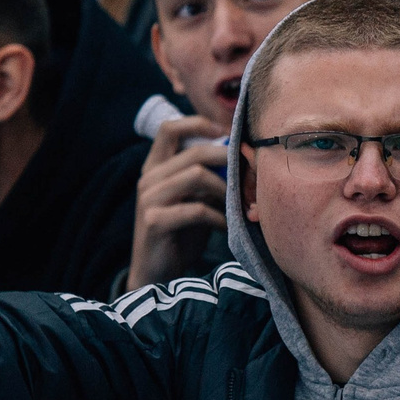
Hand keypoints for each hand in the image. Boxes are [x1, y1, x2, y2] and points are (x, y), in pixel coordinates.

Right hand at [127, 114, 228, 289]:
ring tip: (241, 204)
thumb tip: (242, 156)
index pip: (169, 128)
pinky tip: (227, 226)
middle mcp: (148, 179)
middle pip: (194, 152)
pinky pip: (196, 210)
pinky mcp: (154, 222)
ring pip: (197, 175)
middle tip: (251, 174)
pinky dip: (219, 217)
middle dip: (229, 160)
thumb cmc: (182, 234)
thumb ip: (207, 177)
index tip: (226, 134)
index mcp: (155, 168)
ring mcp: (148, 200)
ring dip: (226, 189)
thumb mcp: (194, 199)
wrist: (158, 275)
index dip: (198, 124)